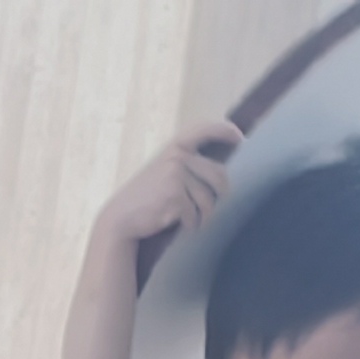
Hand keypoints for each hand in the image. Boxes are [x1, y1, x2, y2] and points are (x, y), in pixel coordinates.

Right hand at [102, 124, 237, 249]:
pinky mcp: (174, 195)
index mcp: (175, 147)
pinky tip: (185, 226)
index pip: (204, 130)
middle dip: (222, 193)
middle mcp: (177, 157)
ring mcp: (176, 175)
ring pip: (209, 197)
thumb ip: (186, 164)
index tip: (240, 139)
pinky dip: (193, 223)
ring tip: (198, 221)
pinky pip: (195, 212)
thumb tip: (222, 172)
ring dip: (206, 214)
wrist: (119, 220)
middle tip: (218, 204)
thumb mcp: (162, 171)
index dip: (226, 131)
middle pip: (218, 174)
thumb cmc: (144, 198)